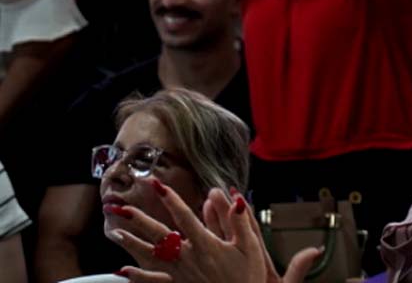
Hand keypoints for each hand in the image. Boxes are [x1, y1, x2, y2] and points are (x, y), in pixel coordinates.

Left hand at [110, 184, 320, 282]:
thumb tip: (231, 197)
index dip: (170, 200)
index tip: (157, 184)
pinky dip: (137, 277)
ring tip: (115, 232)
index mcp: (206, 245)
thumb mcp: (250, 246)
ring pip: (151, 257)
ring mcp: (180, 273)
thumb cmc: (247, 276)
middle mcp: (188, 258)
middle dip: (139, 220)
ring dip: (132, 244)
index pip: (184, 217)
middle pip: (159, 235)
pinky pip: (153, 281)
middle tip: (121, 207)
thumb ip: (238, 221)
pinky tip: (122, 271)